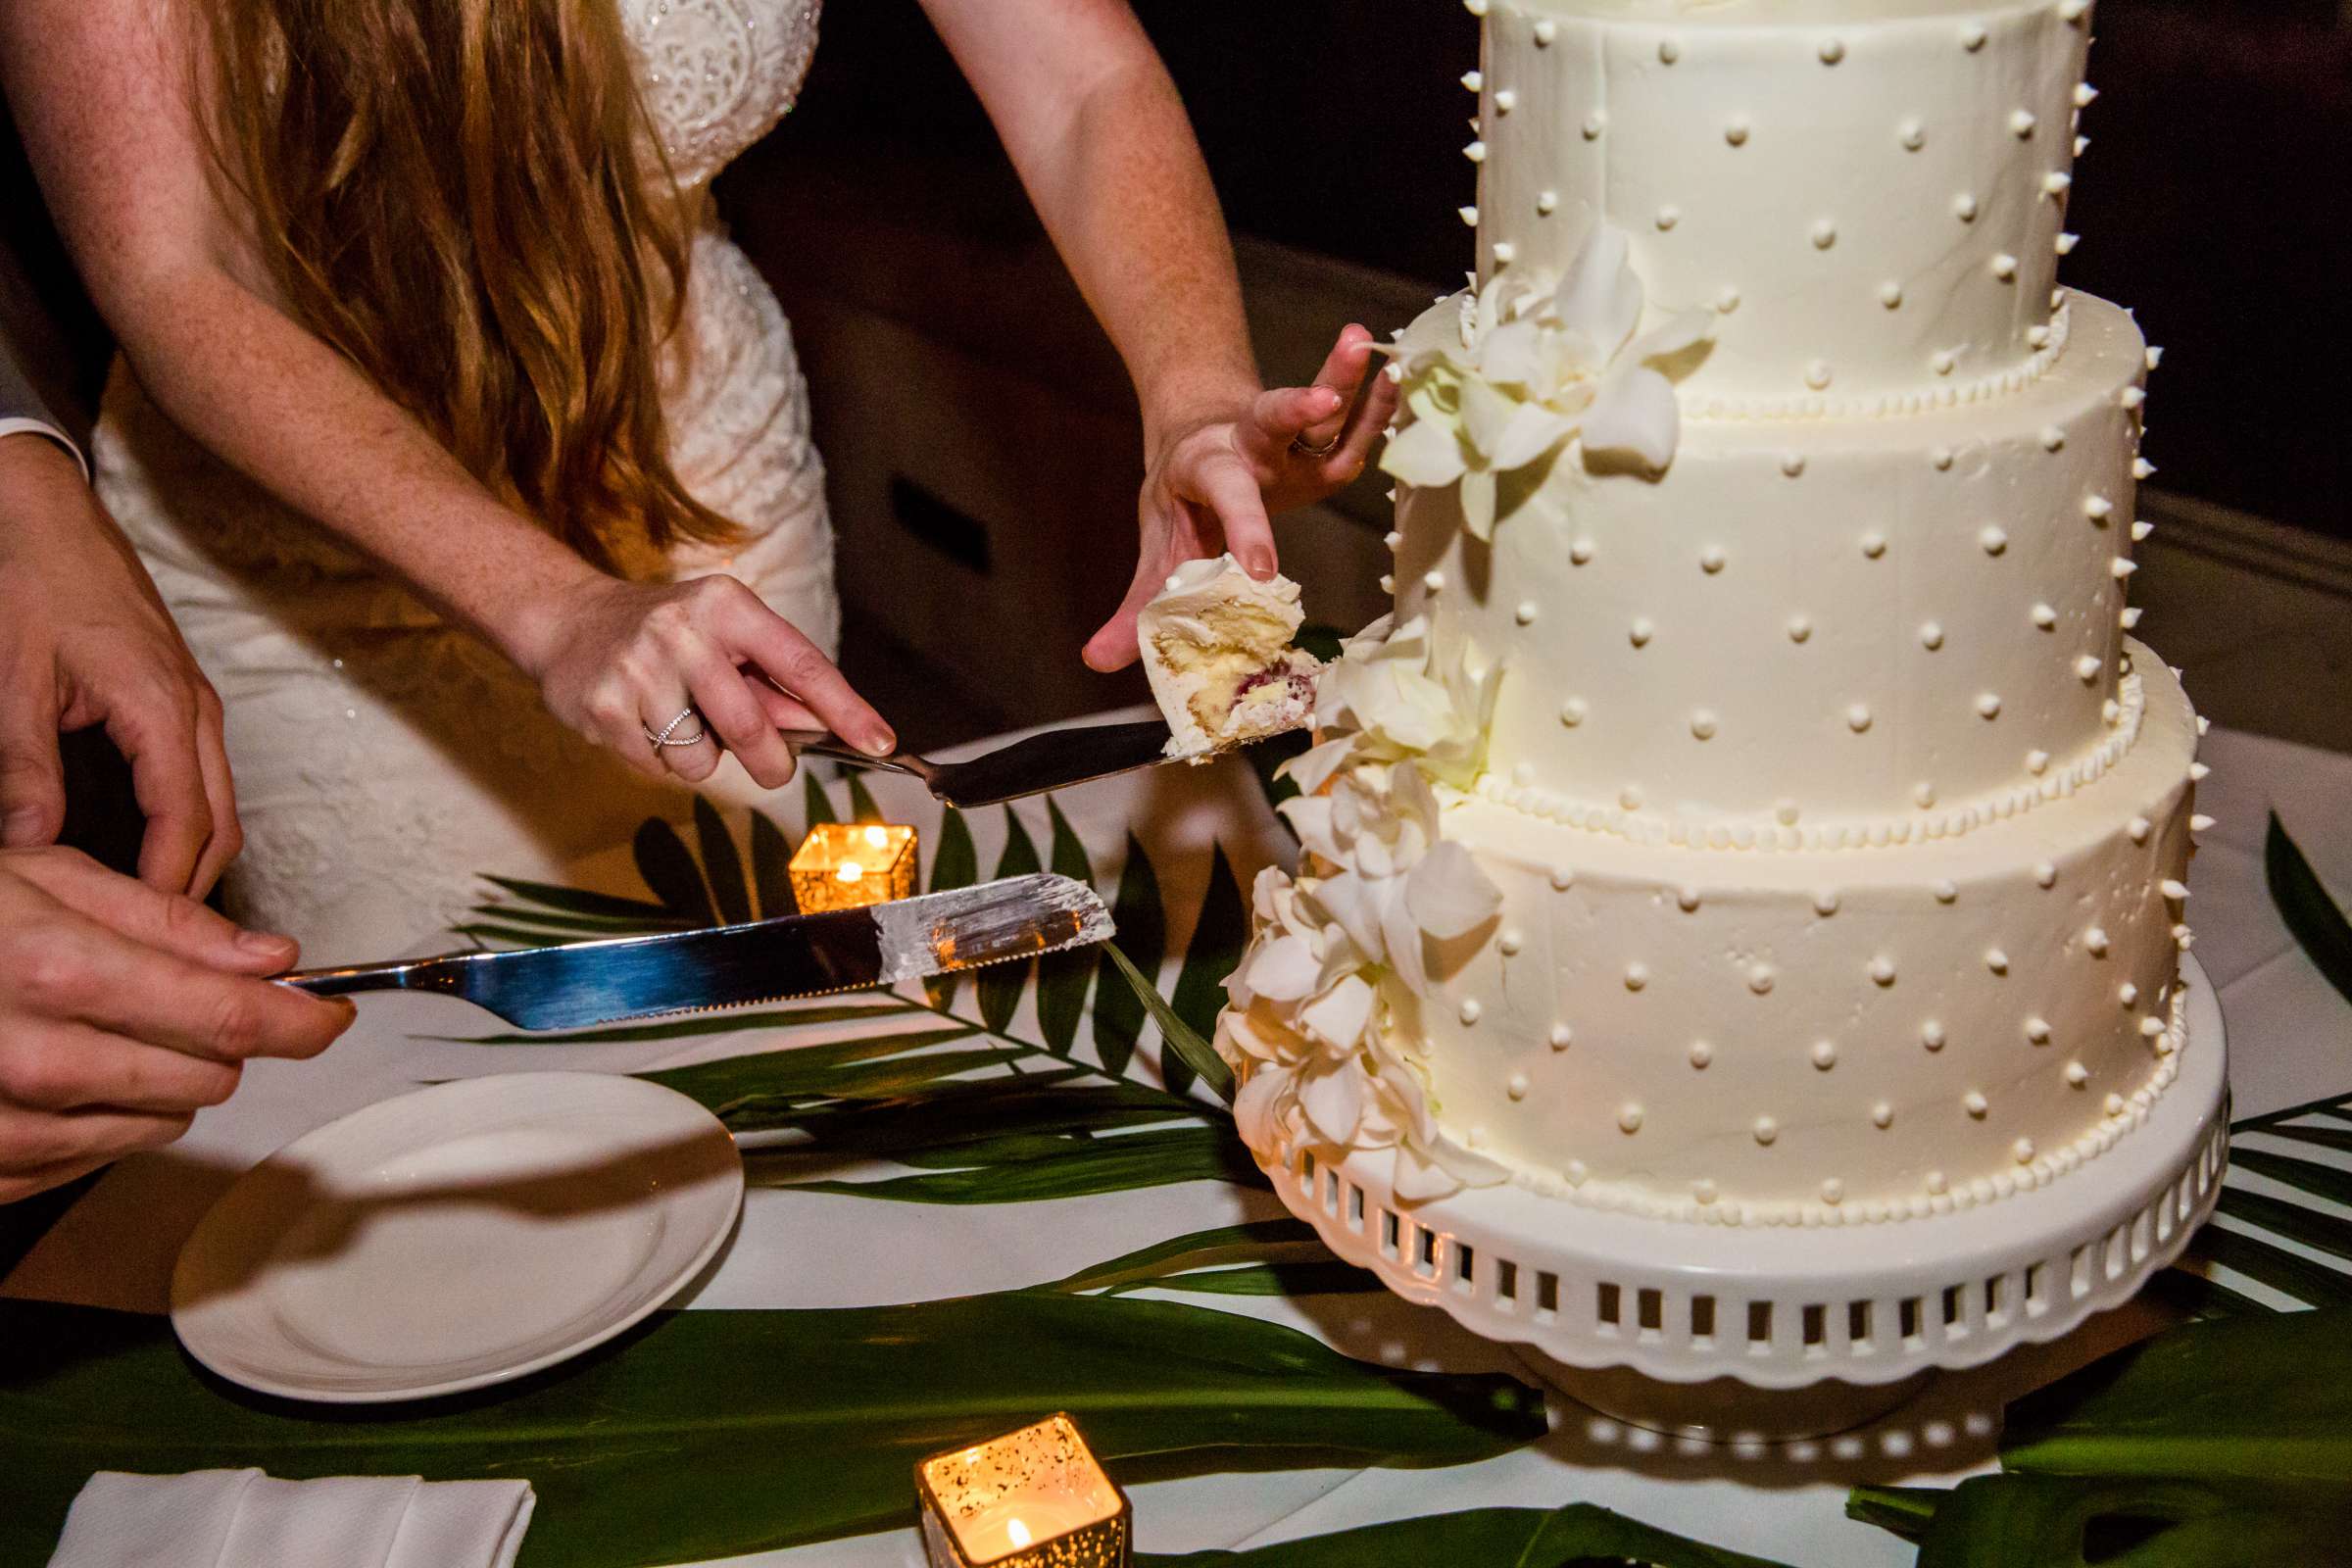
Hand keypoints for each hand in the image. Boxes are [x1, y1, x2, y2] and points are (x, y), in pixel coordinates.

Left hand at [0, 435, 239, 894]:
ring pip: (217, 806)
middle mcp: (194, 711)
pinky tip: (137, 846)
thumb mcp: (12, 678)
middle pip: (221, 826)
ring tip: (144, 908)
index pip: (184, 826)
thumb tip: (28, 845)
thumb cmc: (32, 578)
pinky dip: (182, 824)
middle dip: (193, 890)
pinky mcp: (179, 699)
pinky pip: (199, 779)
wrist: (46, 510)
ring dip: (190, 858)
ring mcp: (193, 704)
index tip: (137, 937)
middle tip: (151, 944)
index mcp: (162, 708)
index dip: (164, 889)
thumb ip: (23, 768)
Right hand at [0, 845, 352, 1202]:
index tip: (330, 1017)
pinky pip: (99, 1156)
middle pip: (211, 1077)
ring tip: (96, 1027)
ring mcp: (10, 1124)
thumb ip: (169, 923)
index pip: (231, 1018)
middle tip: (172, 998)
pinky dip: (105, 1117)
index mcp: (60, 971)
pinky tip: (60, 1070)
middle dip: (218, 1039)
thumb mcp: (46, 881)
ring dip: (161, 1080)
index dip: (303, 1022)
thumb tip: (271, 959)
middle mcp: (37, 1059)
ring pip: (163, 1122)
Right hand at [523, 572, 896, 789]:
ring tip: (680, 720)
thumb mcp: (725, 636)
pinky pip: (658, 767)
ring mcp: (639, 668)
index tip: (881, 741)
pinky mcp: (604, 706)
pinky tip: (643, 722)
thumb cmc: (669, 633)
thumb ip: (773, 681)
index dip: (846, 708)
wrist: (568, 620)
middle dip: (773, 762)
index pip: (801, 664)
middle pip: (752, 726)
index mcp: (727, 605)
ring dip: (703, 757)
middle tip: (775, 770)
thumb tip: (828, 727)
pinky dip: (661, 759)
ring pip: (701, 757)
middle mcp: (683, 630)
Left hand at [1083, 325, 1399, 672]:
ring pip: (1319, 410)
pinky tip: (1399, 378)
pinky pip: (1352, 422)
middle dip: (1297, 409)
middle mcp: (1250, 447)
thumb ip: (1136, 604)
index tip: (1263, 570)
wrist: (1199, 441)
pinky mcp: (1322, 443)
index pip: (1227, 500)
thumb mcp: (1158, 550)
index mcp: (1208, 473)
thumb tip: (1095, 660)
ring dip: (1344, 379)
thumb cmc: (1185, 507)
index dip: (1244, 533)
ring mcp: (1290, 441)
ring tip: (1366, 348)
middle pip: (1272, 423)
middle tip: (1321, 399)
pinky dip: (1377, 403)